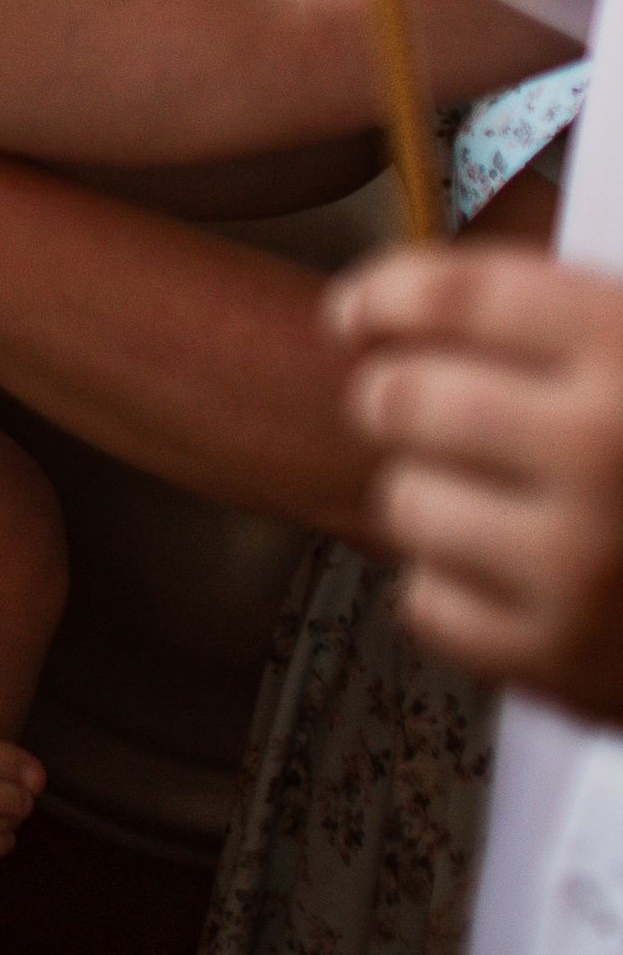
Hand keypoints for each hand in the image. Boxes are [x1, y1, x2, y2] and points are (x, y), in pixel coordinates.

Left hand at [331, 244, 622, 717]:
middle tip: (414, 410)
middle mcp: (601, 449)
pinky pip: (426, 602)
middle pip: (404, 398)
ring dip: (428, 497)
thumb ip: (572, 323)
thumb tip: (421, 303)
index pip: (459, 295)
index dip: (385, 296)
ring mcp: (580, 561)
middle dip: (395, 399)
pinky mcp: (564, 659)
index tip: (356, 313)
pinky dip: (451, 589)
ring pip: (404, 501)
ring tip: (488, 501)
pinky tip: (506, 575)